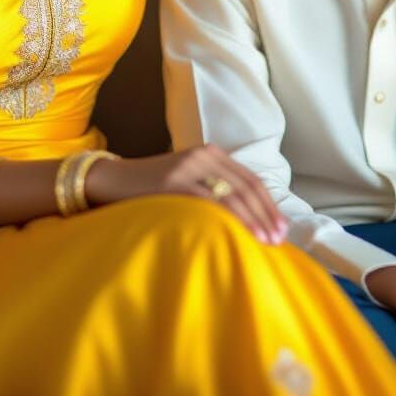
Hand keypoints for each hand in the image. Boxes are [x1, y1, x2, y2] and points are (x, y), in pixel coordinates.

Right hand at [86, 143, 287, 243]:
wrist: (113, 179)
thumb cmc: (152, 188)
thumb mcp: (187, 180)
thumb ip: (212, 189)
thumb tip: (246, 219)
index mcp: (211, 153)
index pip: (250, 179)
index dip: (269, 204)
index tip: (282, 228)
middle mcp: (204, 155)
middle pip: (247, 186)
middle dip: (267, 214)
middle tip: (279, 239)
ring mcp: (189, 166)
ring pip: (234, 194)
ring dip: (254, 220)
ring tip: (266, 242)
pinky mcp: (174, 182)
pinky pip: (211, 201)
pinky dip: (231, 219)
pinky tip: (241, 234)